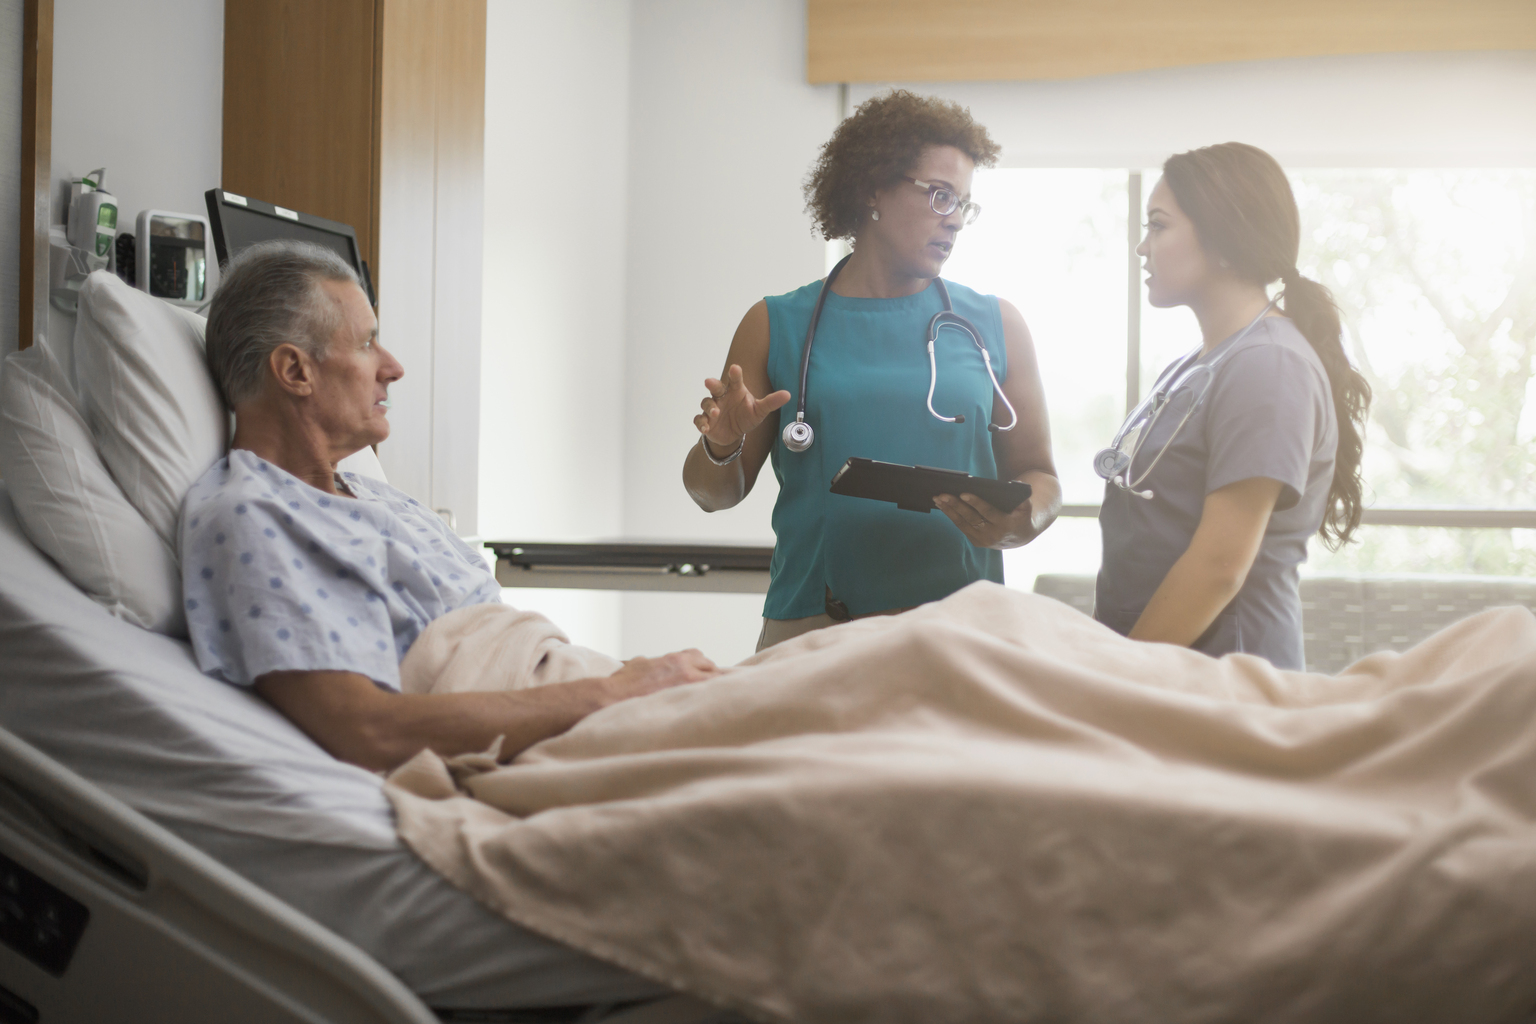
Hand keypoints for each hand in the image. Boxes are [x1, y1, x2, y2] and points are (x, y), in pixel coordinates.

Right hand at [605, 649, 719, 701]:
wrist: (614, 697)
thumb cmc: (623, 682)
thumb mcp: (639, 663)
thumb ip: (651, 663)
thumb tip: (651, 665)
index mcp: (675, 659)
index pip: (699, 656)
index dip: (701, 665)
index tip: (700, 673)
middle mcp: (685, 670)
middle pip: (711, 668)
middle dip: (709, 676)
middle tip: (706, 688)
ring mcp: (686, 686)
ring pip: (712, 683)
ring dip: (711, 689)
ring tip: (708, 699)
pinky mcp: (683, 702)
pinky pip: (703, 700)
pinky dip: (705, 702)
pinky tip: (703, 709)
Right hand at [693, 364, 790, 449]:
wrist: (733, 434)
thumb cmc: (746, 416)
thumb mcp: (760, 411)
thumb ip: (771, 402)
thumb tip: (788, 395)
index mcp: (735, 391)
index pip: (734, 380)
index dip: (734, 374)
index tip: (735, 368)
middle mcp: (722, 397)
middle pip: (715, 387)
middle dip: (712, 384)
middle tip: (709, 381)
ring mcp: (712, 409)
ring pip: (706, 403)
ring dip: (709, 407)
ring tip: (715, 412)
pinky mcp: (706, 421)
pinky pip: (699, 420)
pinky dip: (701, 423)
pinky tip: (706, 428)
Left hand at [935, 492, 1044, 549]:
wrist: (1020, 536)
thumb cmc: (1021, 515)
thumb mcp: (1027, 507)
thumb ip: (1024, 497)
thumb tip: (1014, 484)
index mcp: (1005, 525)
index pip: (988, 512)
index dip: (975, 503)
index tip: (963, 493)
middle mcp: (993, 535)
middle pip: (971, 518)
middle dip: (955, 505)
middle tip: (942, 494)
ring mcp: (983, 540)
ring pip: (962, 523)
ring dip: (948, 510)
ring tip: (937, 498)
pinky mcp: (976, 542)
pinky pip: (961, 527)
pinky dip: (951, 516)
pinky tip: (943, 506)